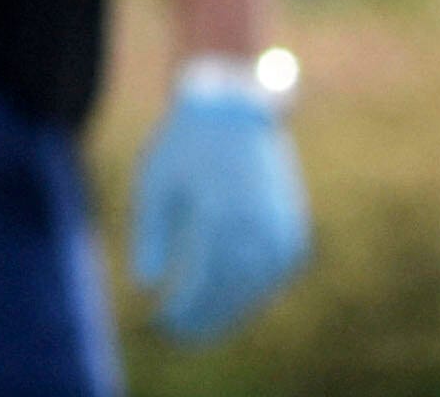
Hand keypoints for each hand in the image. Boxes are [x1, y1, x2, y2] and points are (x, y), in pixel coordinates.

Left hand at [125, 64, 312, 346]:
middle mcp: (257, 228)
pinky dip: (252, 292)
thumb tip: (145, 286)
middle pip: (231, 295)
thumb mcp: (155, 184)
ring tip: (200, 323)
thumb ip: (150, 237)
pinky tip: (229, 300)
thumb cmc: (186, 142)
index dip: (182, 311)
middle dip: (203, 320)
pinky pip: (273, 276)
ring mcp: (281, 231)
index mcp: (221, 217)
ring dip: (228, 312)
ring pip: (256, 291)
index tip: (161, 322)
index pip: (203, 285)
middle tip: (177, 334)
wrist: (236, 104)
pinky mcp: (293, 229)